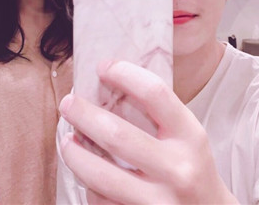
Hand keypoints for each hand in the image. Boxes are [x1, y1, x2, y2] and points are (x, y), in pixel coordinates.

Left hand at [59, 61, 237, 203]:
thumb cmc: (193, 166)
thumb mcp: (187, 136)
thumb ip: (158, 115)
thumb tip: (111, 87)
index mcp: (190, 136)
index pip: (155, 93)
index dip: (125, 74)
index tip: (104, 67)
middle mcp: (177, 168)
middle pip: (117, 135)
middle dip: (84, 115)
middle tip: (68, 103)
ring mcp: (159, 201)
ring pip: (100, 175)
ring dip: (74, 154)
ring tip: (66, 140)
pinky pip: (102, 201)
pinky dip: (89, 185)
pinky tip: (87, 172)